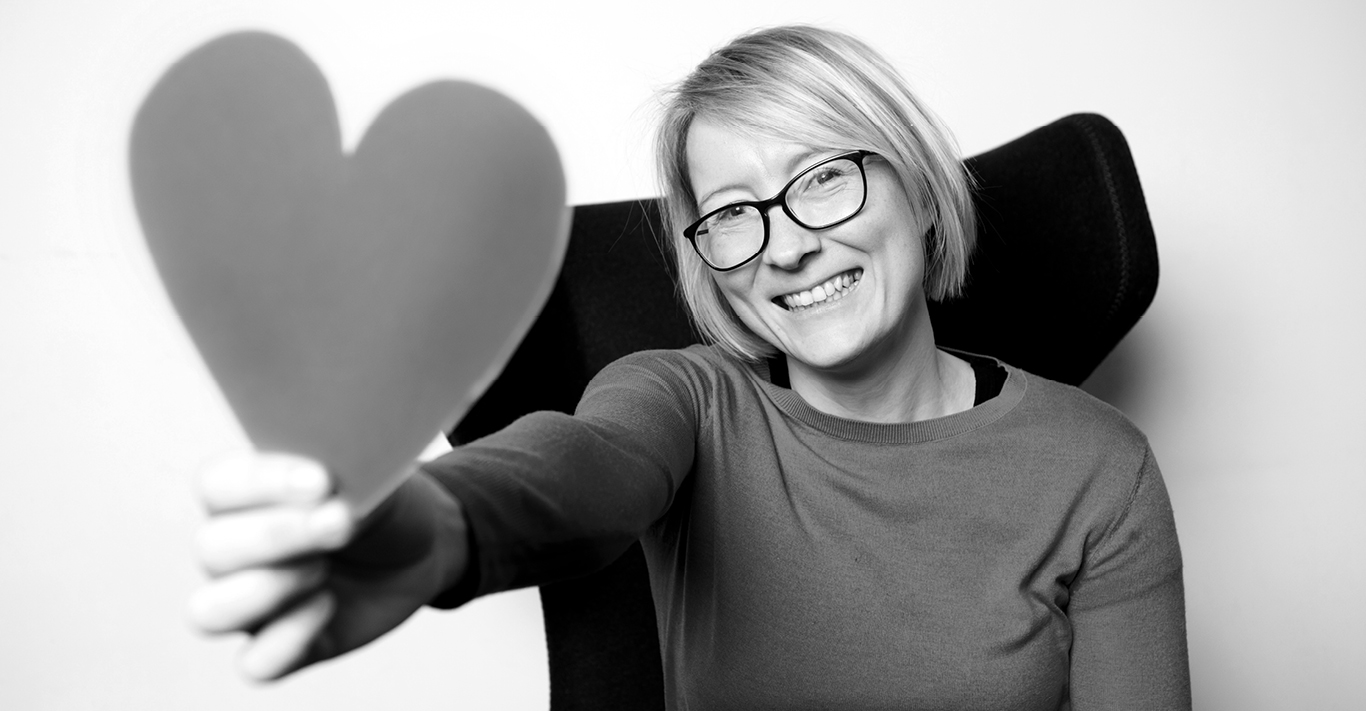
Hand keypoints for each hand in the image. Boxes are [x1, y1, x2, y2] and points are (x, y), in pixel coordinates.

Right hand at [188, 451, 467, 680]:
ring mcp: (253, 602)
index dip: (263, 483)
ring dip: (265, 591)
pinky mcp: (282, 645)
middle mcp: (234, 548)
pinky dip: (287, 639)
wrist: (422, 546)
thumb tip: (328, 491)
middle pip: (212, 548)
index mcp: (245, 492)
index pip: (218, 484)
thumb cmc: (380, 500)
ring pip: (209, 612)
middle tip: (338, 523)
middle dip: (278, 536)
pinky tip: (327, 607)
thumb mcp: (373, 474)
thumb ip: (344, 472)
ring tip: (321, 569)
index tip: (321, 481)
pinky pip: (255, 662)